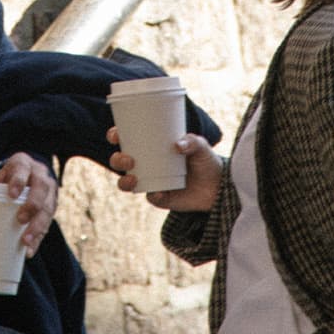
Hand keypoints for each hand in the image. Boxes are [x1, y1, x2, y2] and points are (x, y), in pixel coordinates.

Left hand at [0, 152, 57, 256]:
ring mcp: (49, 192)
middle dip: (32, 205)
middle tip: (20, 220)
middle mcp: (40, 176)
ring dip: (37, 226)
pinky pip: (48, 223)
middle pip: (41, 189)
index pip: (23, 169)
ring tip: (25, 241)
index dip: (19, 181)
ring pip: (48, 208)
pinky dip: (39, 238)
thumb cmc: (7, 178)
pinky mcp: (52, 208)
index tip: (12, 194)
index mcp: (23, 164)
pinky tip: (30, 250)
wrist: (28, 173)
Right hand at [107, 129, 221, 212]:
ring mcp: (150, 182)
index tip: (115, 135)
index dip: (115, 136)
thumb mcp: (201, 146)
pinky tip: (159, 192)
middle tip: (129, 159)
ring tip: (134, 178)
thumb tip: (177, 145)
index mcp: (150, 147)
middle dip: (117, 160)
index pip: (126, 139)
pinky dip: (152, 195)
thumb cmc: (205, 160)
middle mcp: (146, 164)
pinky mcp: (159, 198)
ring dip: (124, 181)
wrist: (218, 187)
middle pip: (120, 161)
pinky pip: (150, 197)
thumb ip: (191, 142)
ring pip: (126, 182)